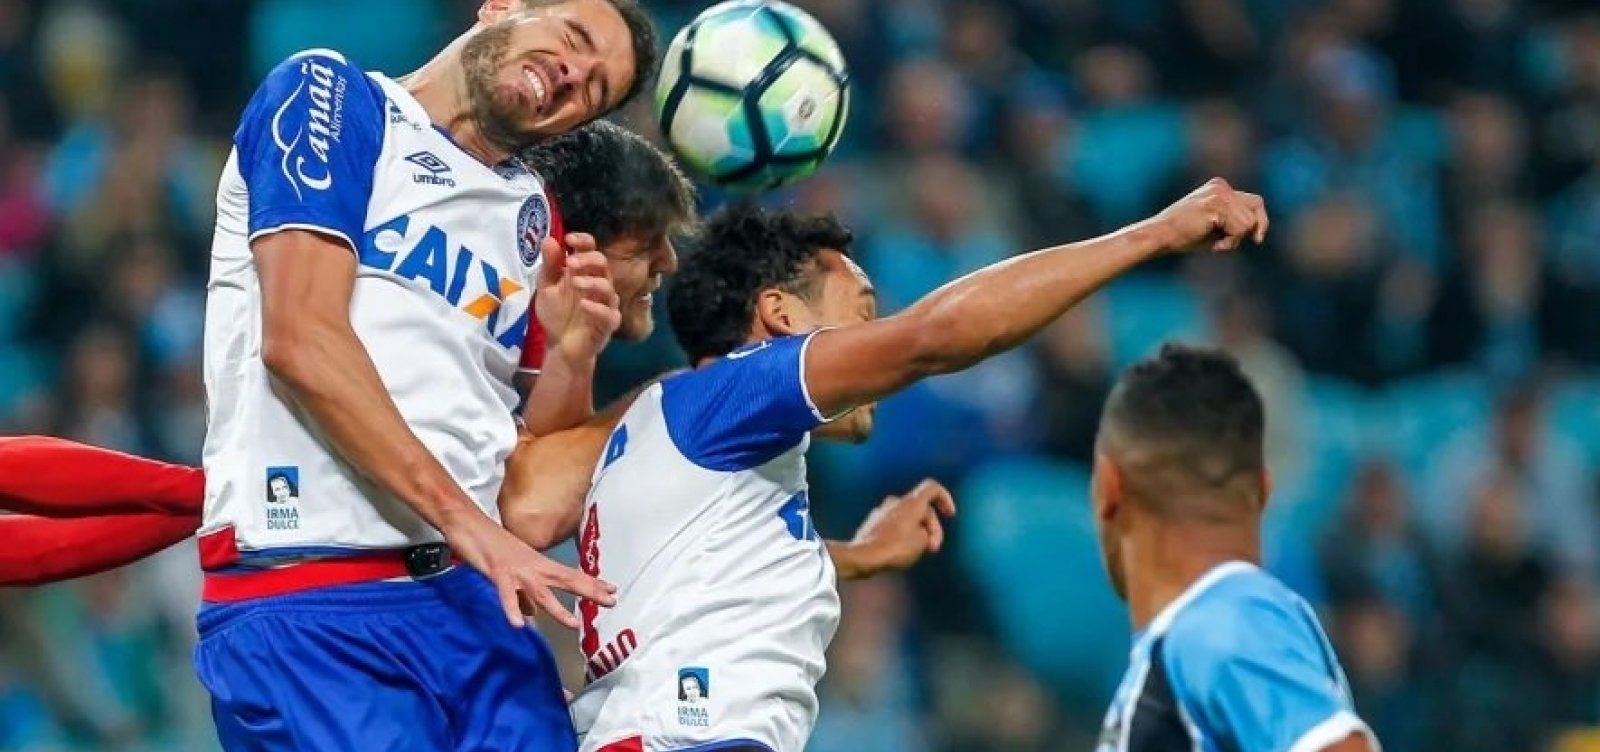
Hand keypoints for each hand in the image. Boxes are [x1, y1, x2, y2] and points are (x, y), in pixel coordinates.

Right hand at [444, 512, 615, 628]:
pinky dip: (513, 608)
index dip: (591, 583)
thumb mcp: (512, 572)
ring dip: (558, 609)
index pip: (570, 575)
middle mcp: (533, 566)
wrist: (468, 524)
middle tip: (611, 601)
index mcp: (538, 564)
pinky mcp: (498, 573)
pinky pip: (507, 594)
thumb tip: (532, 613)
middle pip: (566, 580)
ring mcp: (517, 570)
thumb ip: (523, 595)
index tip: (612, 590)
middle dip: (589, 591)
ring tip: (574, 624)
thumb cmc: (489, 545)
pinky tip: (520, 625)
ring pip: (542, 591)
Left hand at [535, 233, 621, 363]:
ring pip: (608, 287)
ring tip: (575, 284)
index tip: (568, 239)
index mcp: (584, 272)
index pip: (591, 249)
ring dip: (592, 282)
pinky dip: (597, 308)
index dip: (583, 241)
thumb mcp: (546, 288)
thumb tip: (549, 239)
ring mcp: (605, 303)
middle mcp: (597, 284)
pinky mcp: (608, 323)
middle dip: (587, 259)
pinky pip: (609, 313)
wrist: (560, 346)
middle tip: (570, 264)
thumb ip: (549, 266)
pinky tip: (583, 305)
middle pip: (602, 263)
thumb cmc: (557, 314)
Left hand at [846, 479, 955, 576]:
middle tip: (932, 548)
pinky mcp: (872, 522)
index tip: (950, 515)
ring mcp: (881, 511)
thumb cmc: (895, 548)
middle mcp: (896, 502)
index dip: (945, 498)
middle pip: (921, 508)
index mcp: (911, 502)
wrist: (863, 556)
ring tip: (916, 552)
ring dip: (916, 531)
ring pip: (906, 517)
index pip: (932, 488)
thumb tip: (919, 531)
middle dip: (931, 527)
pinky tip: (899, 551)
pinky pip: (893, 524)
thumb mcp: (922, 542)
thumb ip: (927, 532)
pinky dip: (901, 534)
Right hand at [1149, 178, 1268, 252]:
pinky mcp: (1216, 206)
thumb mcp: (1213, 225)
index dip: (1259, 221)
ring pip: (1248, 222)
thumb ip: (1232, 220)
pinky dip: (1230, 243)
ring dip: (1234, 240)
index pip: (1254, 201)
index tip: (1257, 239)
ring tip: (1215, 244)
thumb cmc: (1182, 235)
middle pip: (1257, 206)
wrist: (1160, 236)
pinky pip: (1239, 229)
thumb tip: (1257, 229)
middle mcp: (1221, 186)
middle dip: (1250, 229)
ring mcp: (1218, 194)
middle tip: (1231, 244)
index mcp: (1219, 187)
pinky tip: (1214, 246)